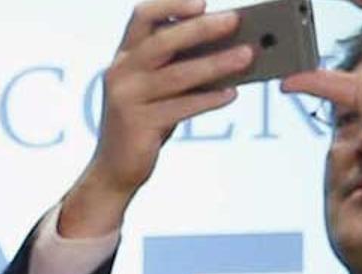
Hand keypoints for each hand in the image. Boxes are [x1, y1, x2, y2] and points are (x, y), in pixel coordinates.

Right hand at [65, 4, 255, 232]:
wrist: (115, 169)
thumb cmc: (146, 119)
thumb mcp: (157, 85)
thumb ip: (179, 62)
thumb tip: (231, 42)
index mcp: (125, 56)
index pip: (142, 16)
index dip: (171, 4)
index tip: (202, 3)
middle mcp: (121, 73)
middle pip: (162, 41)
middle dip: (201, 29)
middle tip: (235, 21)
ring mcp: (126, 99)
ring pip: (176, 75)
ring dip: (215, 63)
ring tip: (247, 55)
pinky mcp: (138, 126)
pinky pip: (181, 107)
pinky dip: (208, 99)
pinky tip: (232, 93)